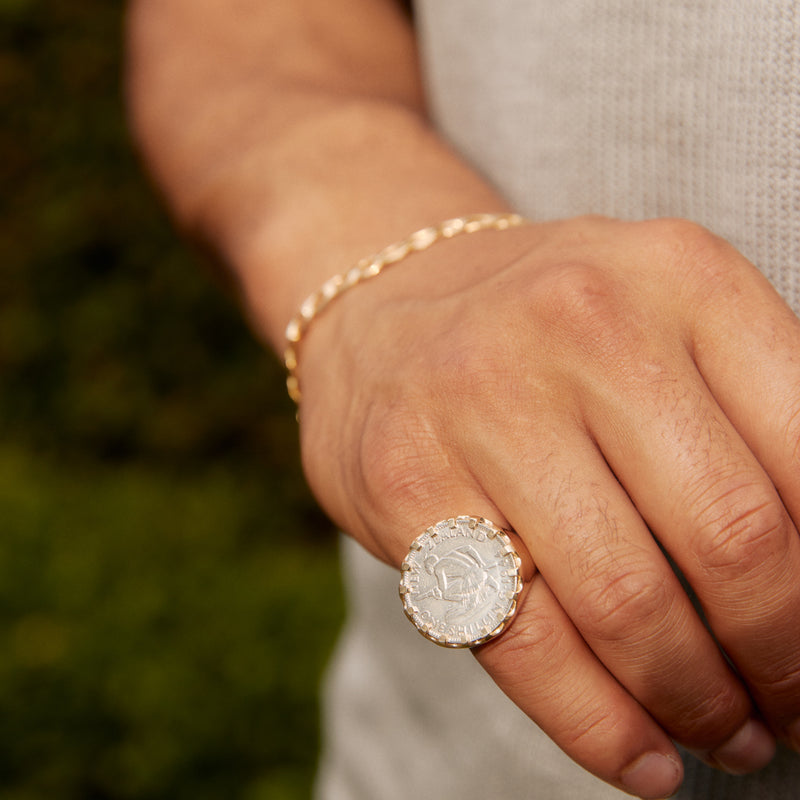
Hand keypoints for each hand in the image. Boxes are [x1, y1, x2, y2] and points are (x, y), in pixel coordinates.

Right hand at [296, 215, 799, 798]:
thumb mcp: (660, 322)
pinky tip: (641, 758)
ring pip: (626, 602)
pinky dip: (598, 725)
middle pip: (731, 537)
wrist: (383, 311)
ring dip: (697, 701)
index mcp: (679, 274)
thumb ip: (748, 421)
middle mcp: (581, 322)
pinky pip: (522, 638)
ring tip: (721, 734)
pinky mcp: (407, 481)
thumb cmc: (544, 335)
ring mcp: (481, 400)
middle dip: (781, 657)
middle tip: (786, 703)